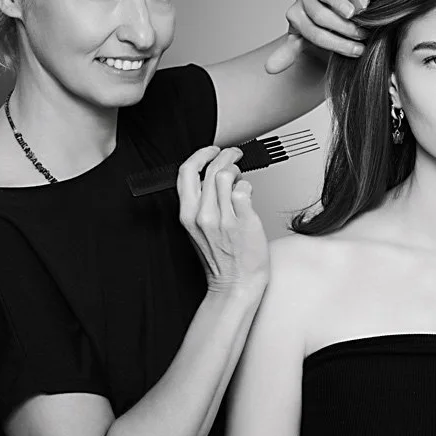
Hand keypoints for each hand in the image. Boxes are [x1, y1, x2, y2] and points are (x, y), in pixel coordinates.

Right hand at [176, 146, 269, 291]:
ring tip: (241, 176)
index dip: (200, 156)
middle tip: (234, 155)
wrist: (236, 283)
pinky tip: (248, 195)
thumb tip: (212, 177)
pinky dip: (248, 187)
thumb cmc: (221, 259)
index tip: (211, 152)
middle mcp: (203, 216)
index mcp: (188, 215)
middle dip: (225, 155)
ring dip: (237, 170)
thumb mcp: (199, 230)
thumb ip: (200, 204)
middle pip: (210, 169)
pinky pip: (245, 190)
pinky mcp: (243, 221)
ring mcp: (224, 218)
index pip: (187, 173)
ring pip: (227, 175)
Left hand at [265, 0, 364, 73]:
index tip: (356, 51)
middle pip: (319, 16)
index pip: (313, 34)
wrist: (336, 7)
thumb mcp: (306, 40)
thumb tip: (268, 70)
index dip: (336, 44)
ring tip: (359, 17)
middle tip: (362, 38)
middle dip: (343, 30)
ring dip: (343, 7)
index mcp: (295, 16)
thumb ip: (290, 52)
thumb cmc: (321, 25)